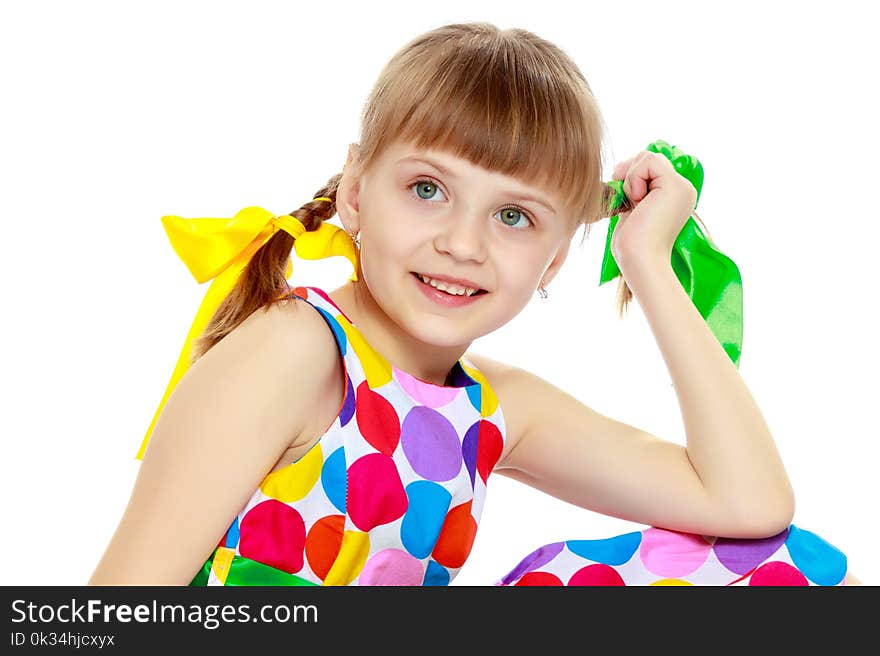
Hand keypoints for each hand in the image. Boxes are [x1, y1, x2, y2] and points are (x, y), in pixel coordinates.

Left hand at [610, 150, 697, 266]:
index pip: (649, 166)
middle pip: (647, 157)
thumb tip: (622, 168)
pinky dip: (633, 179)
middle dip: (628, 174)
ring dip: (630, 179)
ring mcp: (682, 186)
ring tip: (635, 204)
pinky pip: (647, 161)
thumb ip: (634, 189)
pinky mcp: (675, 185)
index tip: (626, 200)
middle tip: (628, 201)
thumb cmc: (632, 244)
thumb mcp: (632, 209)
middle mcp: (682, 189)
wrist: (640, 260)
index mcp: (674, 195)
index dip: (630, 177)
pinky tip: (637, 202)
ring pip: (647, 156)